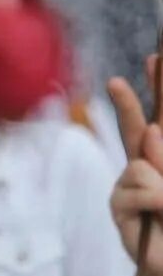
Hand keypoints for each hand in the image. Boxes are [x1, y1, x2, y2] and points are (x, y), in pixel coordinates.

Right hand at [108, 54, 162, 275]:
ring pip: (144, 162)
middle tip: (127, 75)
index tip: (156, 58)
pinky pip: (137, 186)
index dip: (161, 89)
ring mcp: (130, 185)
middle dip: (127, 102)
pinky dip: (154, 200)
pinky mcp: (118, 204)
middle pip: (139, 126)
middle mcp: (150, 168)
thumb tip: (153, 134)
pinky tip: (157, 217)